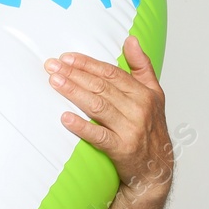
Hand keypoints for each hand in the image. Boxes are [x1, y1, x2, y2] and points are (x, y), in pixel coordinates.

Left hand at [44, 34, 171, 197]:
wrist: (156, 169)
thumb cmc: (150, 129)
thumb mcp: (154, 95)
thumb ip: (142, 66)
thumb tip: (131, 39)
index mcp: (144, 93)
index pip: (111, 73)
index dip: (88, 64)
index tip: (66, 58)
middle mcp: (139, 109)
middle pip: (102, 87)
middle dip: (75, 74)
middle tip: (52, 66)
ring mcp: (131, 129)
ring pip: (98, 106)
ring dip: (74, 92)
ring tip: (55, 82)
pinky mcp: (122, 149)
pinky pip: (99, 136)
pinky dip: (82, 126)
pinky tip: (65, 118)